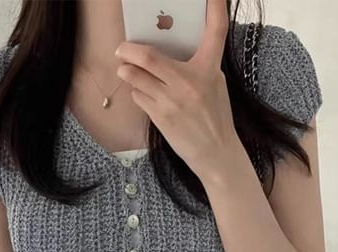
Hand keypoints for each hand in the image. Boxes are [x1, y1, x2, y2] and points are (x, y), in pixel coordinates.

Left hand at [114, 0, 239, 181]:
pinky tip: (142, 93)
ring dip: (127, 72)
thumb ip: (197, 66)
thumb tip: (172, 51)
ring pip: (136, 77)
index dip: (216, 7)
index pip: (215, 31)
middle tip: (121, 50)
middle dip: (127, 50)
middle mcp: (189, 81)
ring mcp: (172, 100)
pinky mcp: (161, 116)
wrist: (215, 152)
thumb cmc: (215, 117)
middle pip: (148, 56)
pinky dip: (136, 91)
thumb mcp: (214, 85)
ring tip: (126, 71)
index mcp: (209, 69)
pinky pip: (138, 96)